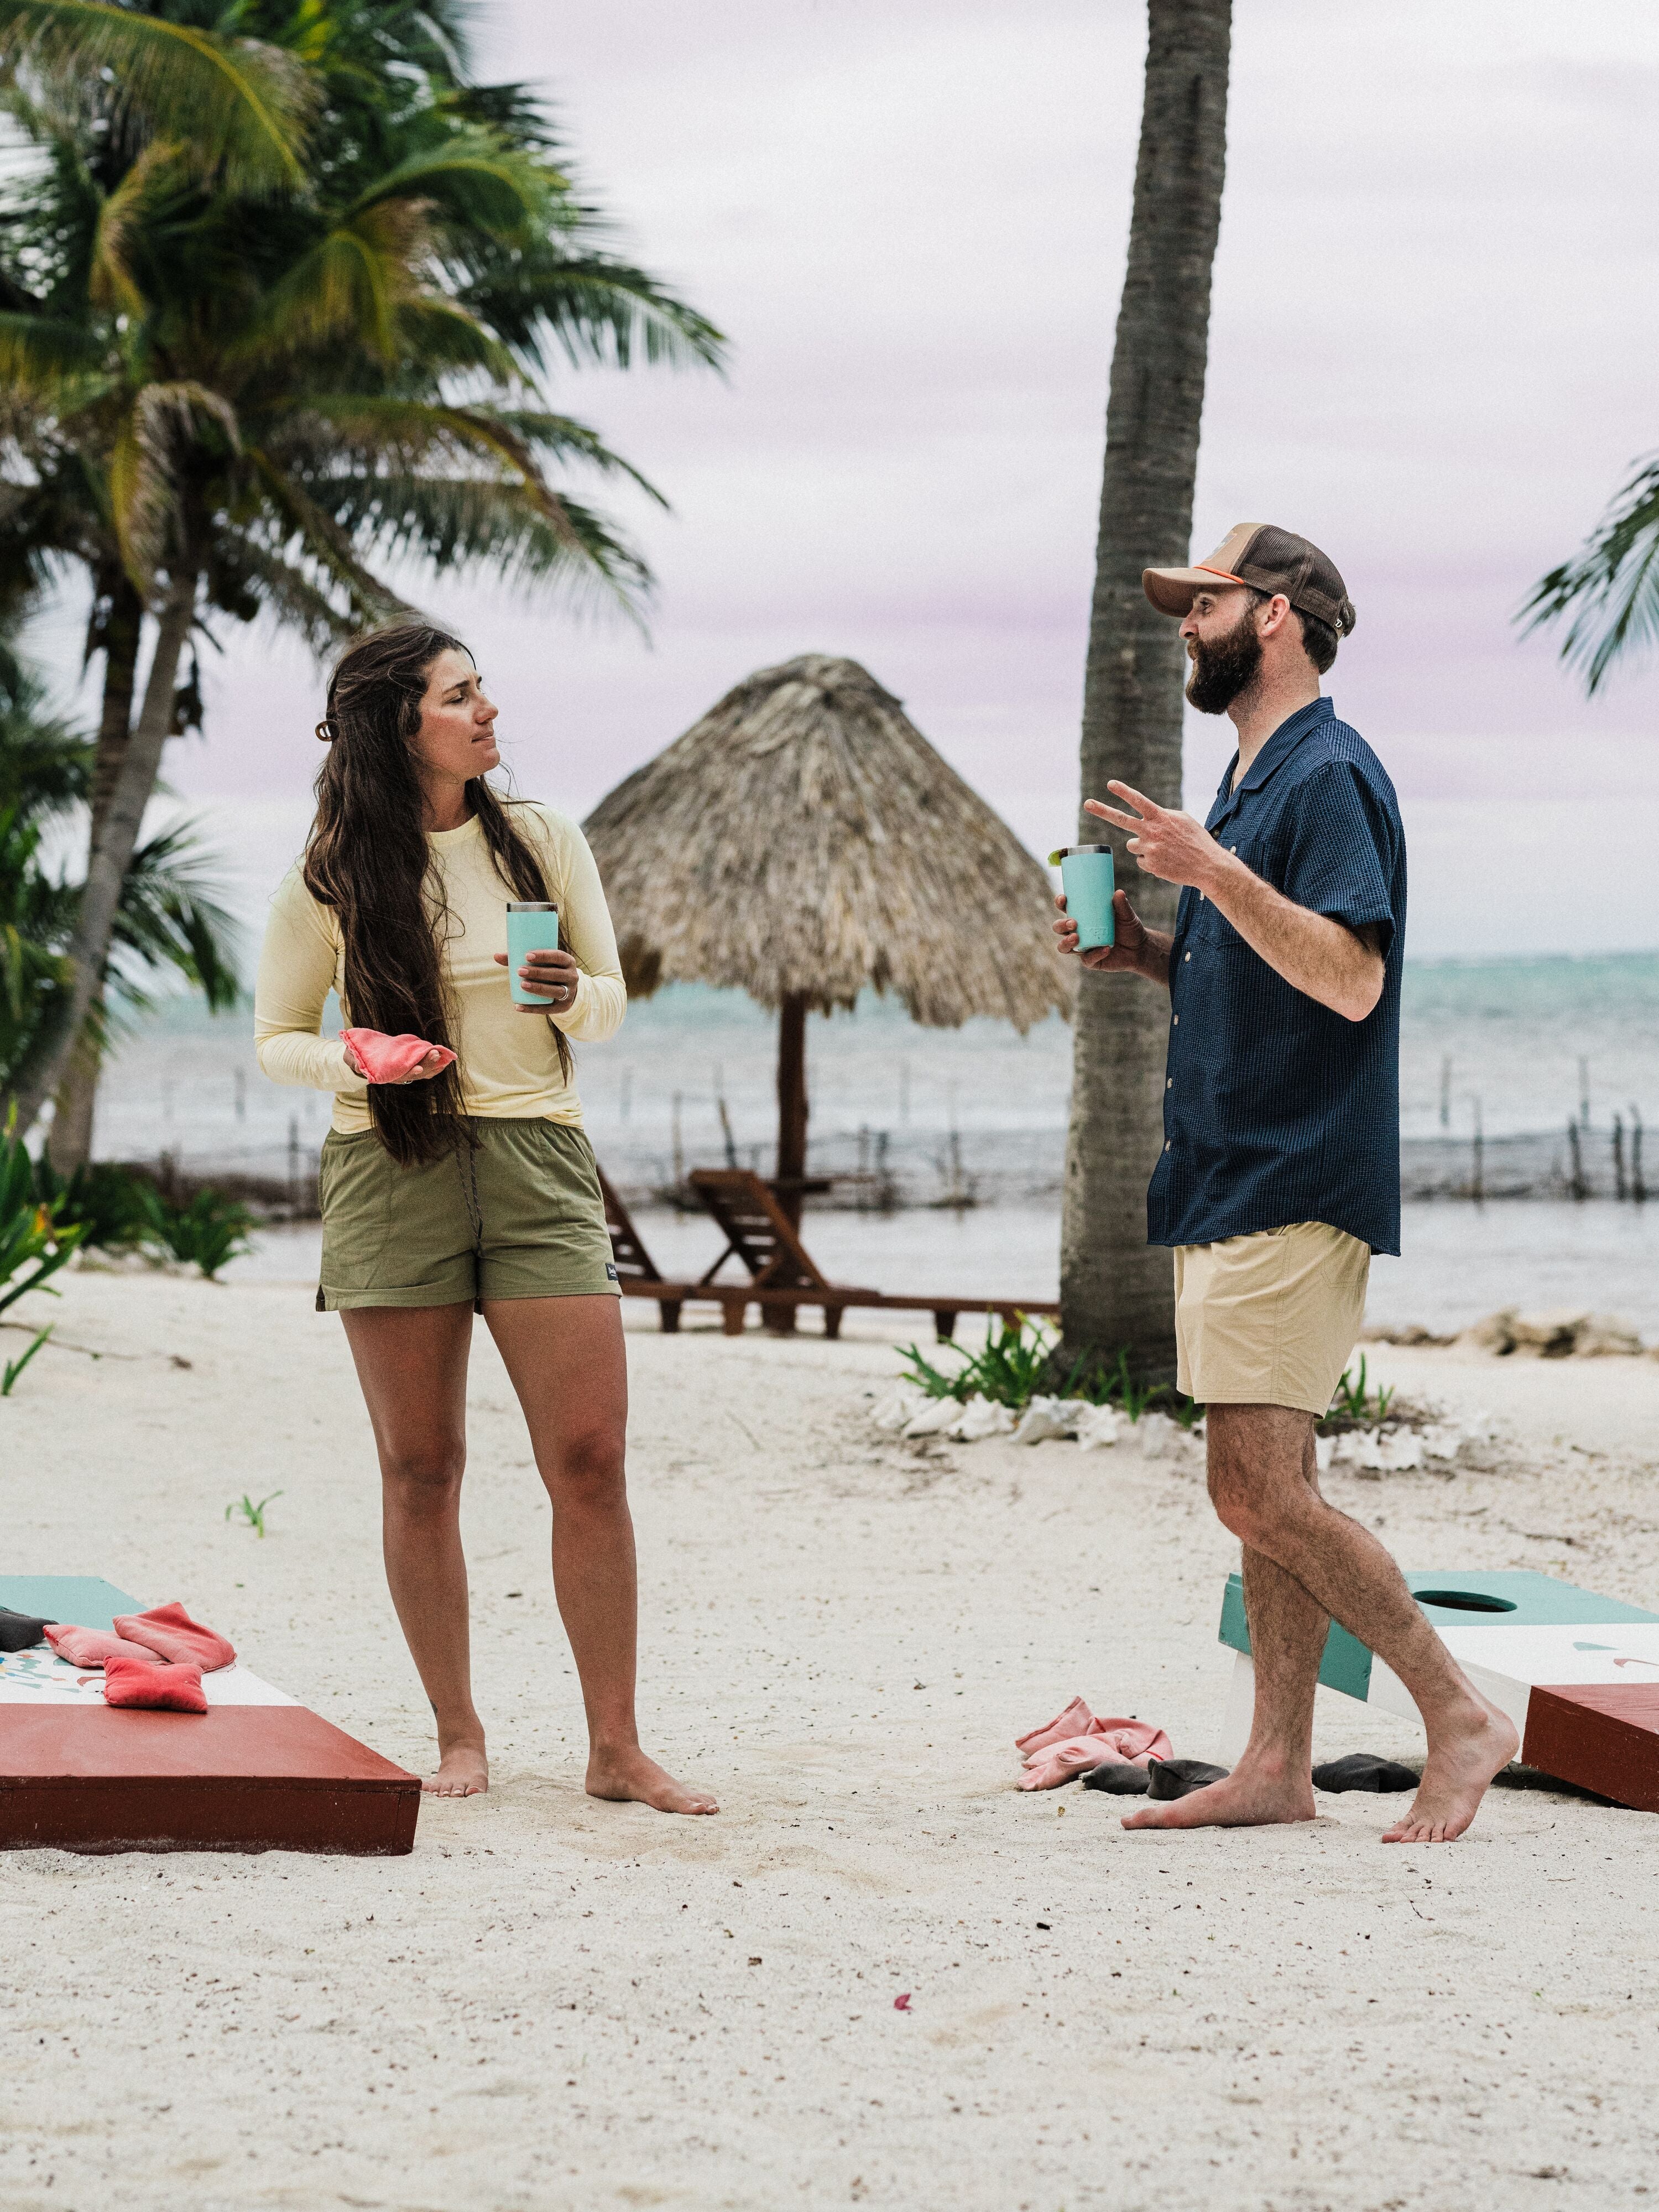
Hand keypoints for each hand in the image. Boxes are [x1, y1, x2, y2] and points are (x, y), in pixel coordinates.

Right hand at [341, 1041, 446, 1084]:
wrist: (362, 1061)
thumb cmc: (357, 1060)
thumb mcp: (353, 1060)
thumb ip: (354, 1062)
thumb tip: (355, 1063)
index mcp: (386, 1075)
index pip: (399, 1075)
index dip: (409, 1072)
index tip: (417, 1068)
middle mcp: (398, 1076)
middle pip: (415, 1072)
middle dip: (426, 1063)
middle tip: (435, 1053)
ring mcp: (405, 1072)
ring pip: (423, 1070)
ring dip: (433, 1063)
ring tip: (442, 1052)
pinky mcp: (409, 1066)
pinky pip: (426, 1068)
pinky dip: (435, 1064)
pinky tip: (444, 1058)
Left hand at [494, 946, 578, 1010]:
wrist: (568, 989)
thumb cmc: (549, 970)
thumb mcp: (542, 963)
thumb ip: (520, 959)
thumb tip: (496, 956)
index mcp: (567, 962)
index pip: (558, 956)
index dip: (544, 956)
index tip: (527, 956)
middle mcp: (572, 976)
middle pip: (555, 974)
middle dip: (537, 972)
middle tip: (519, 971)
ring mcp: (569, 992)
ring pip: (554, 990)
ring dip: (538, 988)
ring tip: (522, 985)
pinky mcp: (563, 1006)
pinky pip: (548, 1009)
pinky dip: (532, 1009)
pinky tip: (519, 1007)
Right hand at [1053, 887, 1153, 972]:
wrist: (1140, 948)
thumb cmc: (1129, 928)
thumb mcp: (1127, 915)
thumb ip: (1122, 905)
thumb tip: (1119, 892)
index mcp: (1083, 917)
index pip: (1065, 908)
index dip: (1060, 903)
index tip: (1064, 899)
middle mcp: (1078, 932)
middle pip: (1059, 928)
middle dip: (1061, 925)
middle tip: (1073, 923)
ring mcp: (1082, 948)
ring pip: (1064, 947)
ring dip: (1066, 942)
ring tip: (1076, 937)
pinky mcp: (1090, 961)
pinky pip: (1087, 959)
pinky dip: (1095, 954)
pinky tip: (1106, 949)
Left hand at [1084, 783, 1227, 891]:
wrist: (1207, 865)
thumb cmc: (1196, 840)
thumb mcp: (1183, 820)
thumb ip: (1163, 816)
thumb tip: (1147, 817)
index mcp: (1161, 817)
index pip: (1139, 801)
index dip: (1124, 792)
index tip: (1110, 784)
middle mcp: (1152, 831)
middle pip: (1122, 819)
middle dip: (1102, 810)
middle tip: (1087, 803)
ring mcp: (1149, 848)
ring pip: (1132, 844)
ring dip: (1142, 845)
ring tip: (1163, 849)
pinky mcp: (1149, 865)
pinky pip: (1141, 860)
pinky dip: (1151, 861)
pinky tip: (1166, 861)